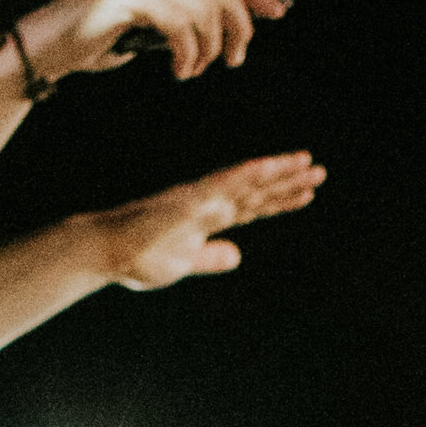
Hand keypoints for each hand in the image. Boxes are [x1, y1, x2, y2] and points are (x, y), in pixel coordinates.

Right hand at [27, 0, 289, 84]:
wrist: (45, 45)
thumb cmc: (93, 42)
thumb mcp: (147, 32)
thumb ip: (180, 24)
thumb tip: (220, 35)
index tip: (278, 12)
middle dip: (239, 26)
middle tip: (233, 59)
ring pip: (205, 7)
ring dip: (209, 47)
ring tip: (194, 69)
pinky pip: (179, 23)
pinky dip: (187, 52)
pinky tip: (179, 69)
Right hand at [87, 152, 324, 290]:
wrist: (107, 253)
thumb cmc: (139, 257)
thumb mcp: (185, 263)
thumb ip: (210, 257)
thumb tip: (235, 256)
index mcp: (207, 218)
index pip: (252, 207)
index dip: (280, 199)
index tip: (307, 192)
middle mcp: (207, 202)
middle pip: (255, 191)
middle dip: (287, 182)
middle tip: (318, 170)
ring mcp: (198, 199)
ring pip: (244, 182)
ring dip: (275, 173)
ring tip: (305, 163)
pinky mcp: (187, 201)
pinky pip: (221, 185)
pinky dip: (245, 175)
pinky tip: (267, 167)